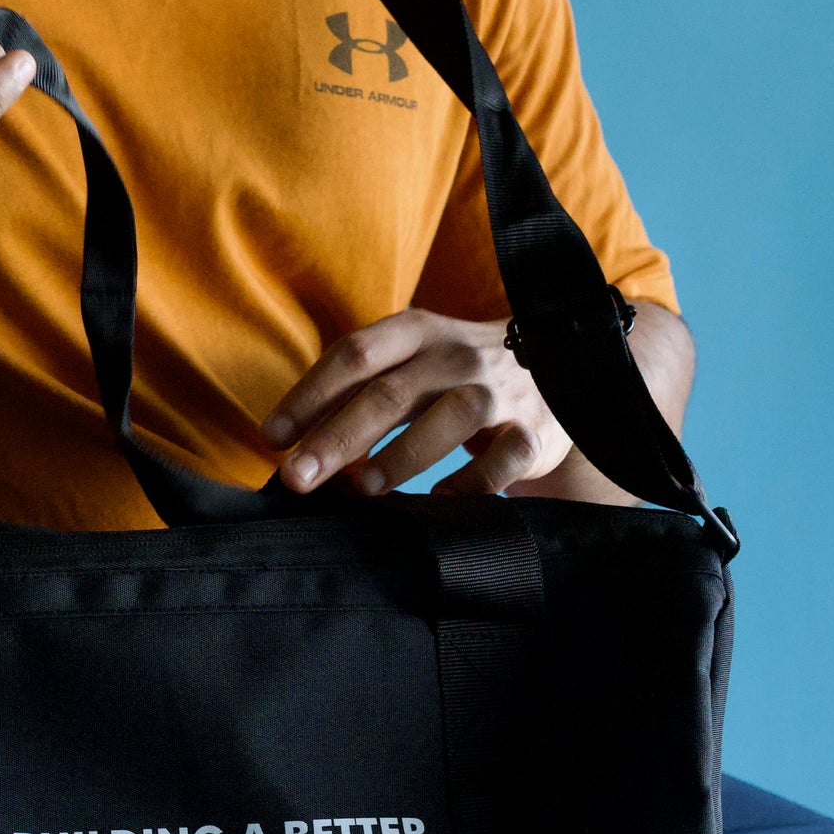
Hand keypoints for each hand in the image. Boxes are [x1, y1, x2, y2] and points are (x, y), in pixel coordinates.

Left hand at [261, 309, 578, 497]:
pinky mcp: (534, 431)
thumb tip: (291, 443)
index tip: (273, 439)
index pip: (354, 355)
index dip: (309, 395)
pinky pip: (503, 459)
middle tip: (297, 476)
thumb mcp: (409, 363)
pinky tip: (439, 502)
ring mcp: (500, 392)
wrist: (560, 369)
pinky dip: (470, 483)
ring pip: (450, 418)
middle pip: (390, 392)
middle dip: (337, 436)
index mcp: (418, 331)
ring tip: (360, 487)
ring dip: (401, 455)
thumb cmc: (456, 375)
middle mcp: (457, 355)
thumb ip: (356, 393)